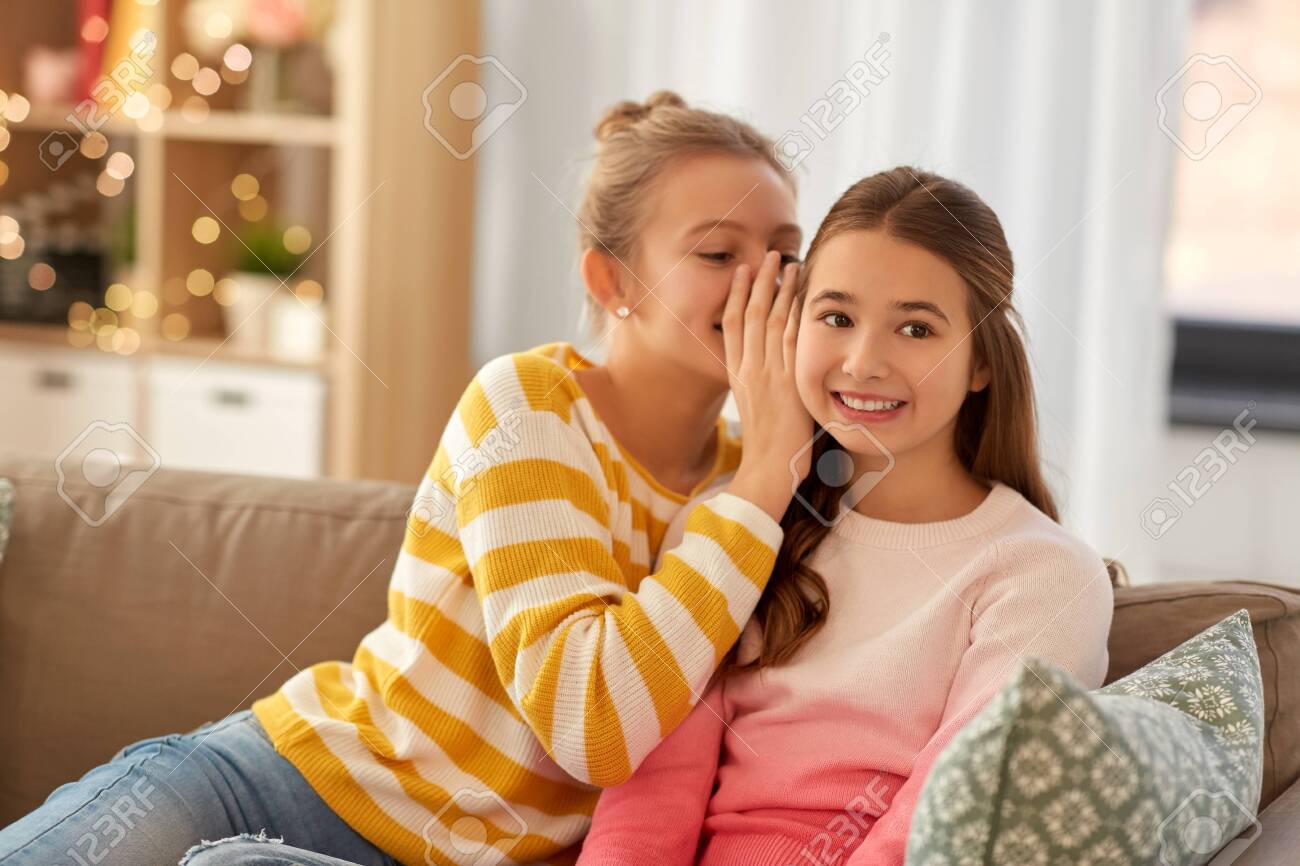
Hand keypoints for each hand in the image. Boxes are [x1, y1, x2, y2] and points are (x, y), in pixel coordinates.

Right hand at [721, 250, 814, 520]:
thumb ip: (762, 389)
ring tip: (788, 264)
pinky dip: (794, 313)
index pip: (733, 325)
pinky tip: (800, 294)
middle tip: (768, 255)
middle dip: (759, 282)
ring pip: (770, 321)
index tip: (743, 273)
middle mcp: (748, 370)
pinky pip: (790, 339)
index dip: (737, 295)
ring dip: (780, 289)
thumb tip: (771, 380)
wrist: (767, 472)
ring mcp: (767, 374)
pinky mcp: (787, 382)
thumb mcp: (757, 412)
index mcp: (737, 376)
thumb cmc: (768, 451)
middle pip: (750, 314)